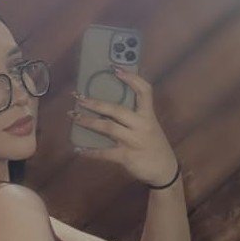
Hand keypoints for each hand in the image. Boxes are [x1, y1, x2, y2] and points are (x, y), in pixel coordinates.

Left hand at [69, 67, 178, 185]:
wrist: (165, 171)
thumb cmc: (155, 147)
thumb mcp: (150, 128)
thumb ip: (134, 118)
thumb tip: (109, 109)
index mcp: (148, 116)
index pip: (144, 91)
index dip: (131, 78)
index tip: (115, 69)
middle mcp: (141, 126)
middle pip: (117, 109)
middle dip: (96, 103)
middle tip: (78, 97)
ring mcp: (133, 141)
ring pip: (108, 128)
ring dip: (89, 122)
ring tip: (74, 117)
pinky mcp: (127, 156)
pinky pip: (105, 153)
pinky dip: (91, 152)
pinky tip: (78, 150)